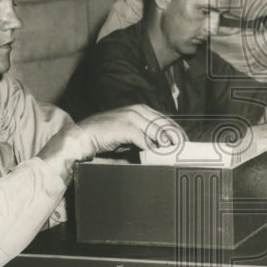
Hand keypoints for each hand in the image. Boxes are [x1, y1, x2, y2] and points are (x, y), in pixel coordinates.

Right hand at [71, 104, 185, 161]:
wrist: (81, 137)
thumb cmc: (105, 138)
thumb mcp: (129, 136)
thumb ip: (145, 138)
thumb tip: (163, 149)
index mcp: (141, 110)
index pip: (166, 120)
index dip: (177, 133)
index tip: (185, 145)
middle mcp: (138, 110)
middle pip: (165, 125)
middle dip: (177, 139)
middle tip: (184, 152)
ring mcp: (131, 117)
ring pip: (158, 131)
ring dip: (168, 145)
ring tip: (175, 156)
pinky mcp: (125, 126)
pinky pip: (145, 139)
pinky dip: (153, 149)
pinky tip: (158, 156)